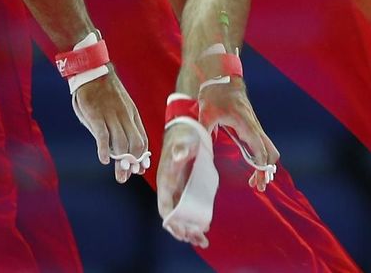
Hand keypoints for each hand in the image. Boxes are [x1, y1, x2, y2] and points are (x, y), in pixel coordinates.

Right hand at [72, 70, 148, 183]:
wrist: (93, 72)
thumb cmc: (105, 93)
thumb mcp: (120, 107)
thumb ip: (123, 125)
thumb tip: (124, 147)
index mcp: (132, 115)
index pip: (143, 140)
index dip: (141, 157)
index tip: (138, 170)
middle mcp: (125, 117)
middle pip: (135, 145)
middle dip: (132, 164)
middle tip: (125, 177)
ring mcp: (111, 117)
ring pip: (122, 143)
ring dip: (120, 162)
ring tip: (118, 174)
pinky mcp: (96, 116)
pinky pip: (103, 136)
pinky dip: (105, 150)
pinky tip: (104, 159)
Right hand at [157, 121, 216, 248]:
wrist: (186, 130)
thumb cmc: (183, 136)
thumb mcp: (183, 140)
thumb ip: (182, 149)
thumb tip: (180, 155)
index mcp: (166, 181)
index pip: (165, 207)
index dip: (172, 222)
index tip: (182, 233)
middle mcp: (171, 189)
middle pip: (174, 217)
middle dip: (184, 231)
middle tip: (199, 239)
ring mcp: (179, 189)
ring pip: (182, 215)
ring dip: (190, 229)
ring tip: (203, 240)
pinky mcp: (187, 188)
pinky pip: (189, 208)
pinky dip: (195, 219)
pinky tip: (205, 226)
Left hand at [200, 82, 279, 191]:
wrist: (222, 77)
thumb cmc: (214, 94)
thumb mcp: (206, 112)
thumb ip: (203, 131)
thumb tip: (198, 150)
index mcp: (245, 124)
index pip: (260, 149)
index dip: (261, 167)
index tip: (258, 181)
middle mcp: (254, 126)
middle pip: (270, 151)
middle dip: (266, 169)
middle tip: (257, 186)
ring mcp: (254, 125)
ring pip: (268, 148)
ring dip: (265, 164)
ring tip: (255, 182)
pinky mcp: (251, 126)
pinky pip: (262, 144)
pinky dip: (261, 157)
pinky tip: (252, 166)